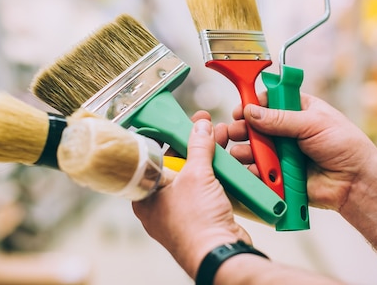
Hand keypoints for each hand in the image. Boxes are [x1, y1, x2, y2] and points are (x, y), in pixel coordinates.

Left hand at [132, 116, 250, 277]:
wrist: (220, 254)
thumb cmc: (195, 224)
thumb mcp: (196, 175)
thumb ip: (199, 147)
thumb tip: (201, 128)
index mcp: (147, 194)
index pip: (154, 157)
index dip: (169, 136)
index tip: (182, 122)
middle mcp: (161, 203)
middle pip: (177, 164)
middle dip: (195, 144)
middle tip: (207, 126)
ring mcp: (183, 210)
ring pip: (195, 176)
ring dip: (210, 156)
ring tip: (222, 136)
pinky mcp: (202, 216)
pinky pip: (208, 189)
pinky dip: (218, 175)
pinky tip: (229, 159)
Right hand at [228, 92, 376, 211]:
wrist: (356, 183)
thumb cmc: (346, 146)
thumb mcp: (313, 124)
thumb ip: (281, 119)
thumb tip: (252, 112)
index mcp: (299, 110)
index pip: (270, 100)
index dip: (255, 103)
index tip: (243, 107)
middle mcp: (288, 130)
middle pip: (257, 125)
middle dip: (244, 127)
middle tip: (235, 130)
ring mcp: (283, 153)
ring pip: (256, 148)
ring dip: (245, 149)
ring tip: (240, 152)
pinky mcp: (280, 174)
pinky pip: (261, 171)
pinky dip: (254, 171)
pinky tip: (251, 170)